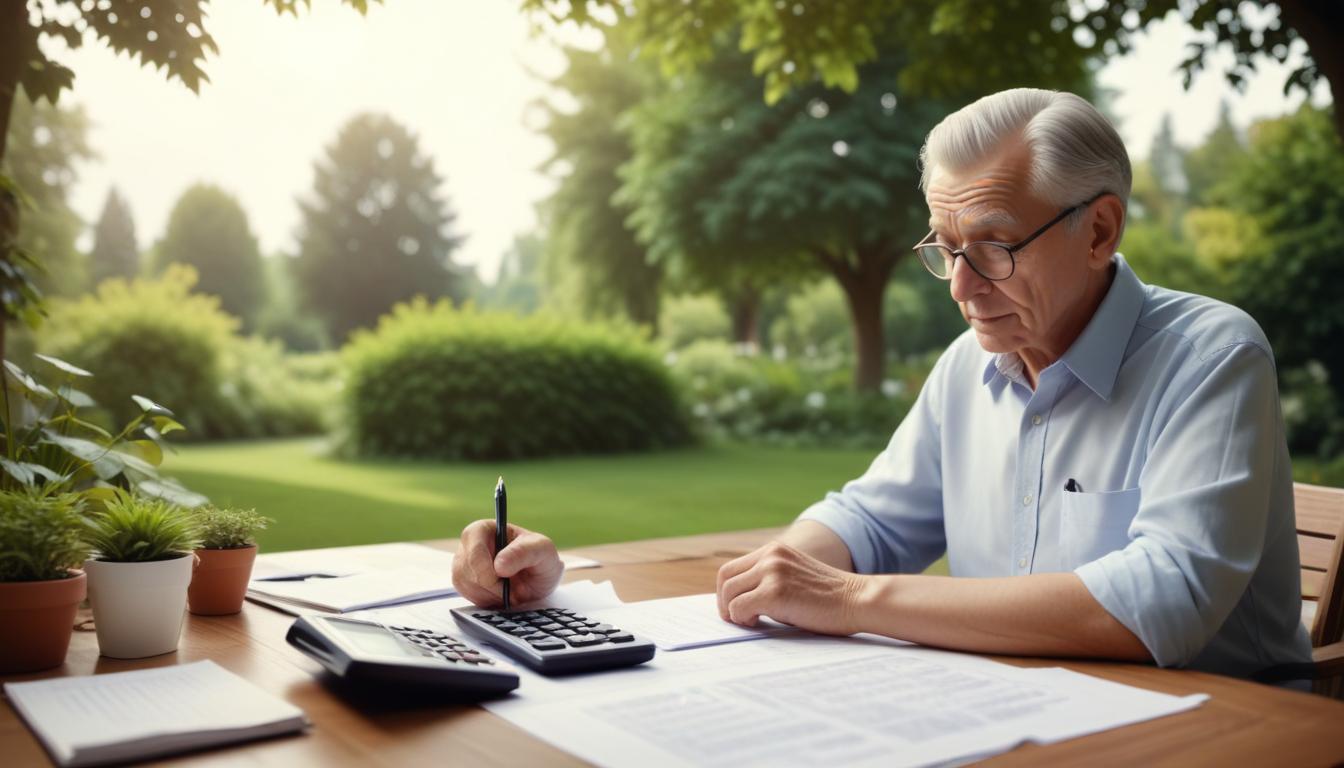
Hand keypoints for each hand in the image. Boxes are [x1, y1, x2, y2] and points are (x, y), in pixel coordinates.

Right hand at [451, 520, 562, 606]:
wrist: (539, 581)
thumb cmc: (541, 559)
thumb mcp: (542, 551)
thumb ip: (523, 553)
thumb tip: (499, 565)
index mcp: (484, 529)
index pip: (473, 549)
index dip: (485, 568)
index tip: (503, 579)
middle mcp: (470, 545)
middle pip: (465, 569)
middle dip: (490, 585)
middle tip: (511, 589)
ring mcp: (464, 564)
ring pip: (463, 584)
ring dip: (488, 595)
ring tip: (508, 591)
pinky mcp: (464, 583)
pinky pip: (466, 596)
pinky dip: (485, 601)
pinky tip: (499, 596)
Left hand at [716, 541, 868, 635]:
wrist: (859, 600)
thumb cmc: (830, 598)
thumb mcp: (796, 577)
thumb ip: (771, 580)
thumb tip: (740, 602)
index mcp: (775, 550)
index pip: (733, 567)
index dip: (727, 590)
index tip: (734, 607)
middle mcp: (771, 556)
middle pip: (725, 578)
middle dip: (724, 602)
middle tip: (737, 619)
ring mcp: (772, 572)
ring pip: (729, 594)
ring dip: (734, 612)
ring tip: (751, 622)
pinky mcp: (774, 592)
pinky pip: (739, 608)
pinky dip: (743, 620)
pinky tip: (757, 624)